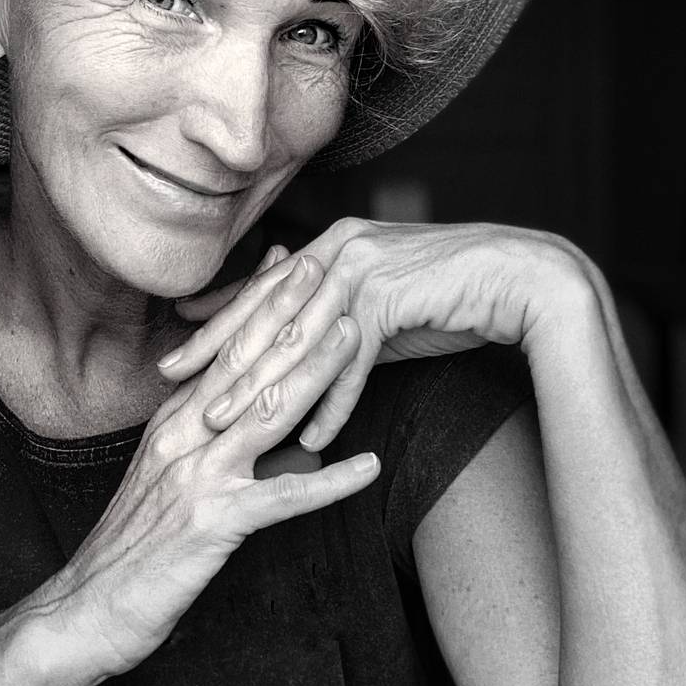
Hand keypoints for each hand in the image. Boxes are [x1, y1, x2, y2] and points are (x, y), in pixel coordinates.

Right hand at [57, 252, 379, 677]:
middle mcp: (184, 436)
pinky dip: (331, 481)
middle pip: (247, 363)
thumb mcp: (165, 478)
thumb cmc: (132, 548)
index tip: (291, 263)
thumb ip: (202, 438)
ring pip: (267, 410)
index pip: (224, 349)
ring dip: (316, 370)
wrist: (88, 609)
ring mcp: (199, 476)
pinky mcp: (215, 522)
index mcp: (173, 422)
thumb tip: (248, 408)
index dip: (260, 303)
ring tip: (355, 334)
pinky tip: (368, 466)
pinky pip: (283, 496)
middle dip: (291, 313)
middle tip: (328, 269)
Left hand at [163, 218, 590, 451]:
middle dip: (217, 357)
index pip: (256, 293)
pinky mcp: (390, 296)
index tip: (171, 359)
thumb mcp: (374, 304)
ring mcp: (362, 269)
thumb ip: (328, 322)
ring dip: (263, 387)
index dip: (212, 328)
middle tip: (173, 393)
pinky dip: (333, 402)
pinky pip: (352, 360)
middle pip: (264, 313)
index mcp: (327, 246)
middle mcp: (337, 250)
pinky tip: (314, 439)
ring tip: (229, 428)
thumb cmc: (443, 295)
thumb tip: (287, 355)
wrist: (514, 278)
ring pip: (299, 338)